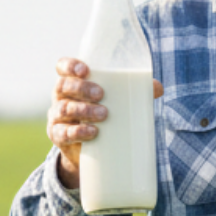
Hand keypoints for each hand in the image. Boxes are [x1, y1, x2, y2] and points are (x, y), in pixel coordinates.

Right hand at [46, 58, 163, 189]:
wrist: (90, 150)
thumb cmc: (103, 115)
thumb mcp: (116, 102)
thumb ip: (136, 92)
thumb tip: (158, 88)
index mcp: (72, 82)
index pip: (62, 67)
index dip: (69, 66)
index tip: (85, 70)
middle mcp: (61, 97)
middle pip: (62, 86)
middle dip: (81, 88)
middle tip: (101, 94)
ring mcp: (57, 117)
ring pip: (63, 109)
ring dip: (83, 110)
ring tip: (104, 114)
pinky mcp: (59, 137)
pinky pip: (63, 133)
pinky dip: (77, 132)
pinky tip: (92, 132)